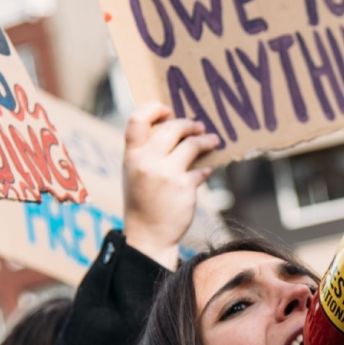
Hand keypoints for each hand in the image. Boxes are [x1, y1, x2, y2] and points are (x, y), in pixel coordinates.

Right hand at [122, 102, 219, 269]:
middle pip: (171, 128)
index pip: (136, 120)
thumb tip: (174, 131)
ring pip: (191, 145)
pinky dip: (206, 168)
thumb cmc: (143, 203)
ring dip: (205, 141)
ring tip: (213, 141)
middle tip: (199, 126)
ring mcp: (165, 173)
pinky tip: (208, 169)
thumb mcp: (135, 174)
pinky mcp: (183, 186)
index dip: (153, 108)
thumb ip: (147, 153)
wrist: (147, 236)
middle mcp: (146, 161)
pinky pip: (201, 169)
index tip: (168, 109)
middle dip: (189, 124)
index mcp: (130, 156)